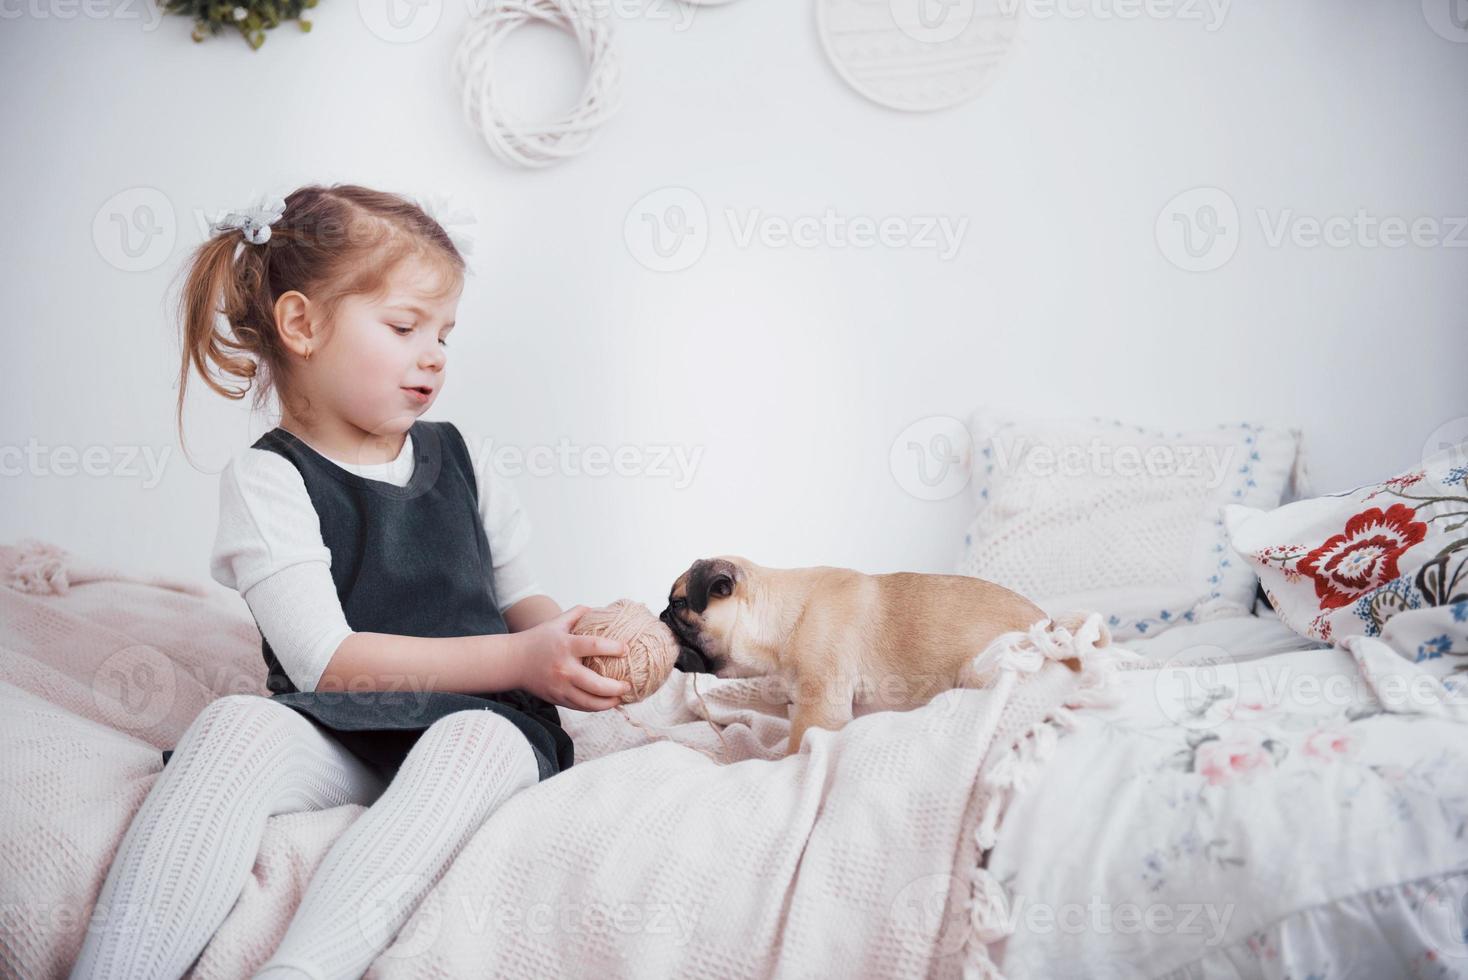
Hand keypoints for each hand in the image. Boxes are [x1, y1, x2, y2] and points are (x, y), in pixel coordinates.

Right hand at [511, 605, 631, 711]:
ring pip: (589, 702)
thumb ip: (577, 613)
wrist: (513, 662)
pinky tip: (606, 703)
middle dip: (616, 687)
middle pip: (596, 684)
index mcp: (566, 646)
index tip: (627, 649)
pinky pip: (580, 707)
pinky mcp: (557, 699)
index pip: (595, 646)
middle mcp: (564, 668)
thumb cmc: (537, 640)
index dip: (614, 647)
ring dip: (609, 703)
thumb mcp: (556, 622)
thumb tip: (599, 609)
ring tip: (621, 698)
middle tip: (628, 685)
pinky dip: (595, 707)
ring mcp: (560, 687)